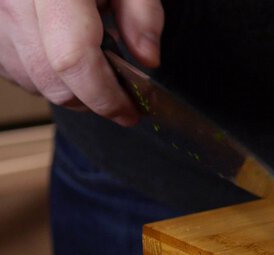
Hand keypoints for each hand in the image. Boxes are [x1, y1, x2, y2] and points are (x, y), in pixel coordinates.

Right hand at [0, 0, 163, 125]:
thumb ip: (142, 13)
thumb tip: (147, 59)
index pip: (73, 58)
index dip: (104, 95)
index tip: (130, 111)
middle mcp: (13, 1)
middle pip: (51, 79)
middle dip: (91, 100)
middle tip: (122, 98)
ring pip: (31, 80)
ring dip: (68, 90)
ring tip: (96, 69)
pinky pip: (13, 68)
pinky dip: (43, 76)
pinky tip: (65, 58)